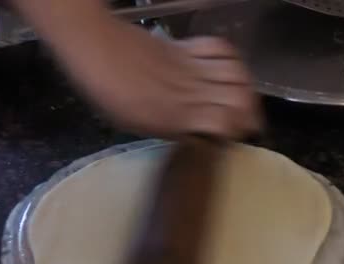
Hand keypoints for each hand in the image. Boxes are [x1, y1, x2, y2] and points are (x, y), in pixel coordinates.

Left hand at [11, 0, 261, 138]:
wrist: (93, 44)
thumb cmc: (105, 91)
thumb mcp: (133, 122)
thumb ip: (168, 127)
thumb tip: (195, 132)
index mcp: (174, 115)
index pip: (224, 122)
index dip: (236, 132)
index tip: (235, 139)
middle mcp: (189, 91)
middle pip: (239, 98)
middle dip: (250, 113)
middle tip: (247, 123)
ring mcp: (191, 65)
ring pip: (237, 74)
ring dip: (246, 88)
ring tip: (243, 98)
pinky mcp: (187, 46)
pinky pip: (221, 48)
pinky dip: (232, 59)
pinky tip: (228, 70)